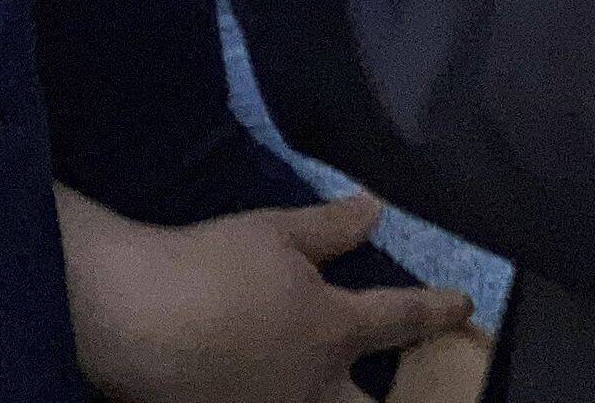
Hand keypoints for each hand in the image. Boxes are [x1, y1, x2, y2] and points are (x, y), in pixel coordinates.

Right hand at [58, 189, 473, 402]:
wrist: (131, 319)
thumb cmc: (212, 267)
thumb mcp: (276, 233)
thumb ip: (330, 228)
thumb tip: (374, 210)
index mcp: (333, 332)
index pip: (400, 319)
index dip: (436, 309)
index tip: (462, 305)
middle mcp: (311, 386)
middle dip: (393, 399)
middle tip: (411, 388)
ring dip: (335, 397)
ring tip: (333, 382)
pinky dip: (273, 394)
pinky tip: (265, 383)